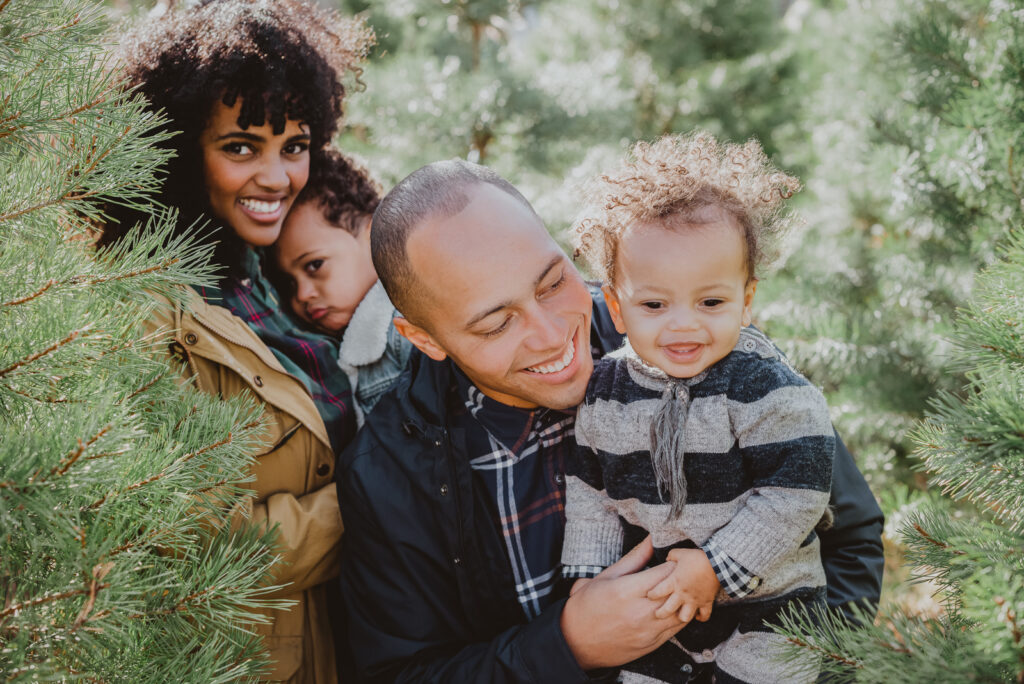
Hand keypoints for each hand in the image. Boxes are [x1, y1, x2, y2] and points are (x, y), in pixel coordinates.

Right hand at [561, 536, 686, 669]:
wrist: (574, 643)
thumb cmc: (586, 606)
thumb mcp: (605, 576)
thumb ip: (634, 558)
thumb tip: (651, 540)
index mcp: (626, 591)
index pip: (666, 572)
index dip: (673, 563)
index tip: (672, 559)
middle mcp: (639, 612)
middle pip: (677, 592)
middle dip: (682, 579)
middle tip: (682, 572)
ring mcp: (647, 631)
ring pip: (681, 611)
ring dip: (683, 599)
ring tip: (680, 590)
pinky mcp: (652, 645)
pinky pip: (677, 629)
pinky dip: (680, 615)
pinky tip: (676, 608)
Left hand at [647, 547, 719, 623]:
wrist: (717, 563)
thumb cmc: (697, 557)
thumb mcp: (680, 553)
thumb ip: (671, 556)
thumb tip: (667, 559)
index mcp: (674, 582)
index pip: (657, 592)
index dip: (651, 595)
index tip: (649, 596)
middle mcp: (682, 594)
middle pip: (667, 610)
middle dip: (660, 614)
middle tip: (657, 614)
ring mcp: (694, 600)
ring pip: (684, 617)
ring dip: (681, 617)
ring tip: (678, 616)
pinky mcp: (706, 602)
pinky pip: (704, 615)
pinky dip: (701, 617)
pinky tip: (697, 616)